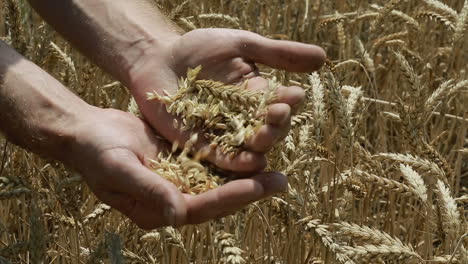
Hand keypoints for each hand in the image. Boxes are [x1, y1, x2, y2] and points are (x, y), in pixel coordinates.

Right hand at [67, 107, 286, 228]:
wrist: (89, 132)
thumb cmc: (96, 152)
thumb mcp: (119, 170)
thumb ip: (149, 191)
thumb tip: (178, 217)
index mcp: (158, 209)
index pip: (201, 207)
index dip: (230, 197)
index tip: (258, 186)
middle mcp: (175, 198)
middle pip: (218, 197)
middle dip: (250, 189)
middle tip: (281, 181)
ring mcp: (181, 179)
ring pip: (220, 179)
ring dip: (248, 173)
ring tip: (278, 165)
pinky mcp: (185, 159)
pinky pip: (213, 159)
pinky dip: (234, 154)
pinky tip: (255, 143)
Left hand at [129, 28, 325, 171]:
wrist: (157, 59)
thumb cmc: (199, 48)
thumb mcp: (240, 45)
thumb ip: (278, 53)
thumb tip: (324, 59)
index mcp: (258, 96)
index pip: (281, 104)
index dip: (287, 103)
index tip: (292, 96)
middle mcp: (246, 119)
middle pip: (270, 130)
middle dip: (275, 126)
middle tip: (274, 118)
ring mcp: (225, 135)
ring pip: (251, 148)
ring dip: (260, 146)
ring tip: (262, 139)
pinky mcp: (202, 147)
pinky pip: (223, 159)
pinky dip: (237, 162)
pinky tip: (248, 163)